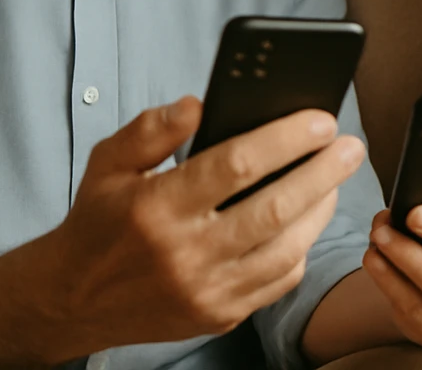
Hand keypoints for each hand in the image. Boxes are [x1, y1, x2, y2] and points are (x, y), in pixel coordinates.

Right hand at [23, 96, 363, 361]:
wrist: (70, 301)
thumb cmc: (99, 222)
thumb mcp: (108, 165)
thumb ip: (151, 129)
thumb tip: (199, 104)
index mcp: (156, 209)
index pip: (236, 164)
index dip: (286, 139)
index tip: (322, 120)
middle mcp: (183, 254)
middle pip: (274, 207)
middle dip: (323, 172)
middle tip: (351, 146)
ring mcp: (204, 291)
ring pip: (286, 249)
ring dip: (321, 210)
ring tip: (336, 179)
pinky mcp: (219, 316)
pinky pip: (278, 281)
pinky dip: (301, 249)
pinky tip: (309, 221)